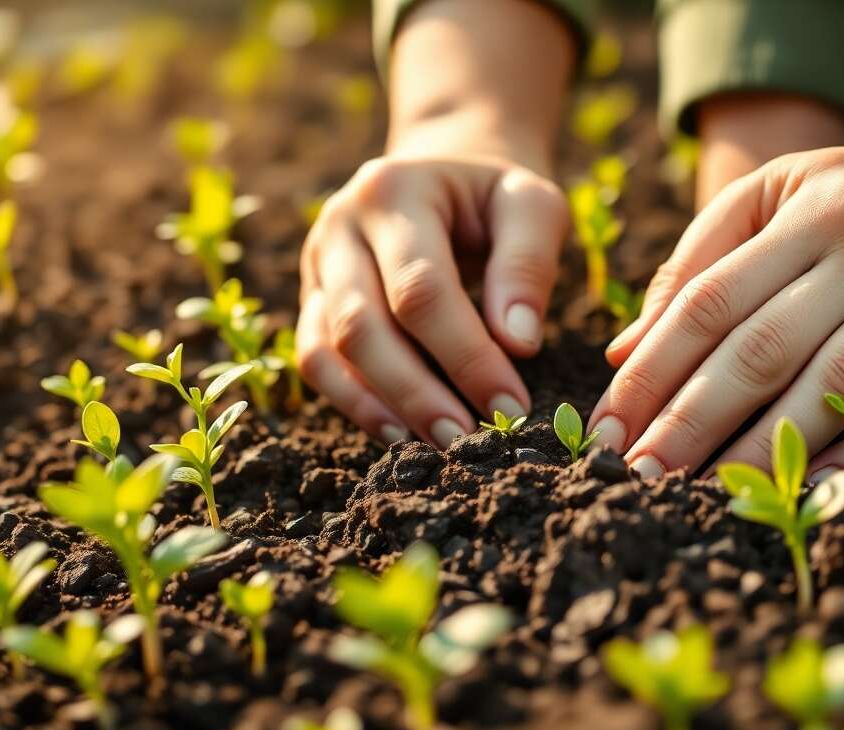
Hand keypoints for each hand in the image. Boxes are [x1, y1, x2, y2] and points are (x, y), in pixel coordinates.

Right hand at [297, 156, 568, 447]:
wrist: (448, 169)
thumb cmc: (495, 195)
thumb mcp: (532, 204)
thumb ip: (528, 264)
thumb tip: (518, 343)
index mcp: (391, 191)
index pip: (421, 290)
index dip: (465, 356)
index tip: (511, 405)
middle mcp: (339, 226)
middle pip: (360, 326)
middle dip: (417, 392)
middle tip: (470, 440)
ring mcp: (316, 263)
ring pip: (326, 350)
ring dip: (380, 407)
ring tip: (437, 446)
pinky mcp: (312, 298)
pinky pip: (314, 361)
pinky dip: (353, 403)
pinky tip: (400, 433)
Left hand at [589, 55, 843, 480]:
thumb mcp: (805, 185)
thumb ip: (711, 254)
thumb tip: (630, 347)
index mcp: (813, 208)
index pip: (707, 299)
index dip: (650, 370)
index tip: (608, 427)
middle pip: (756, 349)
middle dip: (686, 422)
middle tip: (637, 477)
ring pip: (831, 388)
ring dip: (760, 452)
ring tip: (704, 496)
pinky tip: (813, 492)